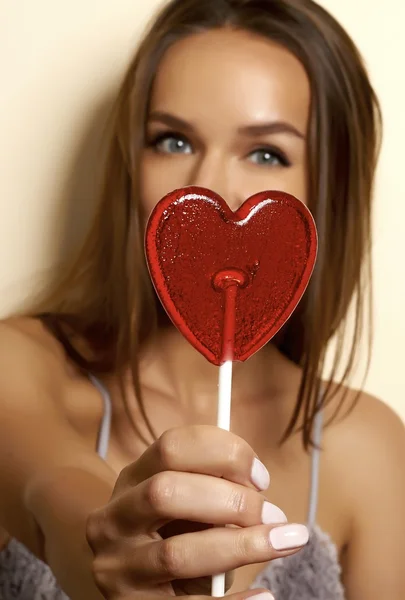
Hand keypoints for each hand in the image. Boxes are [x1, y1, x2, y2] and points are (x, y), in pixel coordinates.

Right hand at [86, 425, 307, 597]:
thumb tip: (264, 503)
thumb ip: (208, 490)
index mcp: (131, 479)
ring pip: (176, 553)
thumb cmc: (166, 534)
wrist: (121, 580)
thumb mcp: (177, 502)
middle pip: (166, 492)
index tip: (261, 476)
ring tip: (283, 542)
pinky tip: (264, 597)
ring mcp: (119, 567)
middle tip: (271, 513)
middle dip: (229, 500)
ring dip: (240, 546)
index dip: (223, 453)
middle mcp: (115, 518)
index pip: (171, 447)